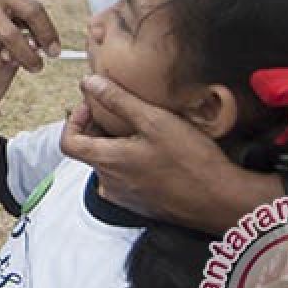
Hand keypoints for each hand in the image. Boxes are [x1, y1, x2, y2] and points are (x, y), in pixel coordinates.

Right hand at [0, 0, 59, 71]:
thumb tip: (50, 50)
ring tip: (3, 59)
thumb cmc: (3, 8)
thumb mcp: (19, 8)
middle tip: (36, 67)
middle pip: (9, 34)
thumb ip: (34, 27)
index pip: (32, 13)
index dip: (47, 35)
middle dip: (26, 56)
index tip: (54, 52)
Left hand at [61, 75, 275, 232]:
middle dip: (97, 126)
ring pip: (106, 163)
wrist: (220, 200)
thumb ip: (117, 100)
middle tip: (119, 109)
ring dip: (115, 143)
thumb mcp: (154, 120)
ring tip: (140, 127)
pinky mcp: (140, 203)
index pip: (68, 142)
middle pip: (88, 150)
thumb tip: (90, 83)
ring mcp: (124, 197)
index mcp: (107, 163)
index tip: (92, 105)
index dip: (74, 119)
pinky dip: (128, 159)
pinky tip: (153, 149)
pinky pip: (123, 176)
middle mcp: (110, 184)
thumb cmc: (191, 162)